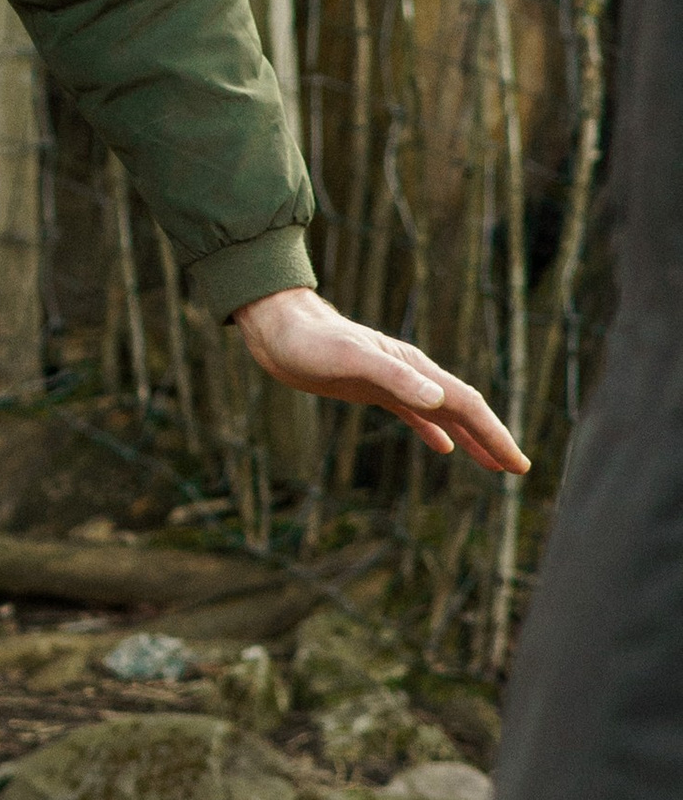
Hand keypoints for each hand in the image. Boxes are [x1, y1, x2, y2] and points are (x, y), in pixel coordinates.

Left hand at [230, 289, 529, 474]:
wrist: (280, 329)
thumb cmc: (311, 342)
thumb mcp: (350, 359)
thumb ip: (394, 377)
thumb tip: (439, 400)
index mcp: (415, 369)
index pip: (467, 405)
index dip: (494, 435)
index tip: (518, 464)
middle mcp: (412, 375)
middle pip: (464, 411)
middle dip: (493, 439)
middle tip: (518, 470)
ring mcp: (394, 382)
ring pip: (445, 415)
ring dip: (471, 438)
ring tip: (493, 465)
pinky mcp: (374, 390)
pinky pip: (416, 415)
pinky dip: (435, 431)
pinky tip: (445, 447)